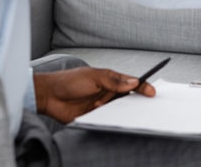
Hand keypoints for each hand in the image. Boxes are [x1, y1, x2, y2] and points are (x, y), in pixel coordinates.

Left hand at [33, 67, 155, 122]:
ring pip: (119, 110)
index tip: (152, 92)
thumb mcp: (93, 77)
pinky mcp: (94, 117)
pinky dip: (112, 121)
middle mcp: (108, 92)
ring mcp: (102, 105)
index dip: (142, 86)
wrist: (49, 96)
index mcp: (110, 79)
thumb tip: (133, 82)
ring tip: (132, 116)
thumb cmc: (69, 81)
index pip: (131, 83)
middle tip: (147, 107)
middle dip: (137, 102)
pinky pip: (107, 120)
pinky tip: (115, 122)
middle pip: (127, 97)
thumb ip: (113, 81)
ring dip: (124, 113)